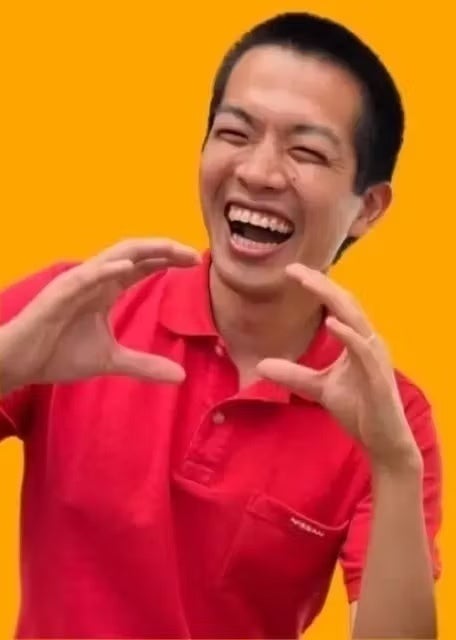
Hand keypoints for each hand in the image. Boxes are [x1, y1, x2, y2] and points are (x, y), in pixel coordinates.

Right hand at [0, 238, 200, 393]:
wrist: (21, 363)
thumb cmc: (59, 354)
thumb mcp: (111, 361)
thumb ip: (144, 365)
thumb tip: (181, 376)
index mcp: (106, 290)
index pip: (142, 266)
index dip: (168, 260)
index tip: (195, 262)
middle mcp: (95, 280)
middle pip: (134, 254)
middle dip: (164, 249)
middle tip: (193, 253)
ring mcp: (76, 284)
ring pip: (113, 256)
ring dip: (143, 250)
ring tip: (170, 249)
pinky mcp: (58, 294)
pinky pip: (84, 277)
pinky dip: (105, 270)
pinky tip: (127, 267)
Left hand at [256, 263, 420, 471]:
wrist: (382, 441)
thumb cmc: (358, 409)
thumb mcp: (318, 388)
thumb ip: (294, 375)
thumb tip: (262, 365)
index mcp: (357, 340)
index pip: (336, 305)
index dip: (316, 286)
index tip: (291, 271)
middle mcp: (368, 342)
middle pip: (345, 302)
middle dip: (320, 283)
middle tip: (293, 268)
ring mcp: (375, 357)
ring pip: (355, 317)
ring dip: (332, 298)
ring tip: (309, 282)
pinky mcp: (378, 376)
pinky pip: (363, 350)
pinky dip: (348, 334)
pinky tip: (331, 322)